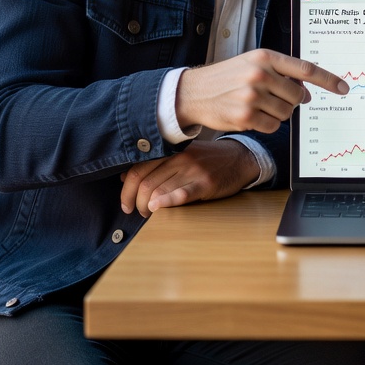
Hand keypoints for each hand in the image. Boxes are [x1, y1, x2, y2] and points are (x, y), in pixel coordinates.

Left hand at [119, 139, 258, 216]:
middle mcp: (180, 158)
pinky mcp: (205, 183)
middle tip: (138, 212)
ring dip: (148, 207)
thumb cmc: (208, 159)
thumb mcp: (181, 155)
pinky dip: (166, 201)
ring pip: (159, 190)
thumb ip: (154, 163)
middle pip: (145, 183)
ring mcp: (193, 170)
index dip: (126, 190)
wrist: (240, 158)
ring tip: (149, 214)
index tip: (126, 204)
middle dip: (136, 203)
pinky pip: (182, 193)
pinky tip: (158, 208)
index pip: (138, 170)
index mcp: (171, 150)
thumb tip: (124, 177)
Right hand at [175, 48, 348, 133]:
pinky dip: (266, 123)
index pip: (305, 69)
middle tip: (275, 98)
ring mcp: (252, 96)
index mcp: (265, 57)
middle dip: (293, 101)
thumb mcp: (253, 63)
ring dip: (278, 113)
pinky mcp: (245, 116)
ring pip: (286, 113)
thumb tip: (306, 92)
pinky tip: (251, 114)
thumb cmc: (228, 76)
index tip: (343, 87)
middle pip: (297, 96)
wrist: (194, 92)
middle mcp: (260, 74)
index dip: (328, 80)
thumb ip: (281, 73)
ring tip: (258, 104)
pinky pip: (272, 126)